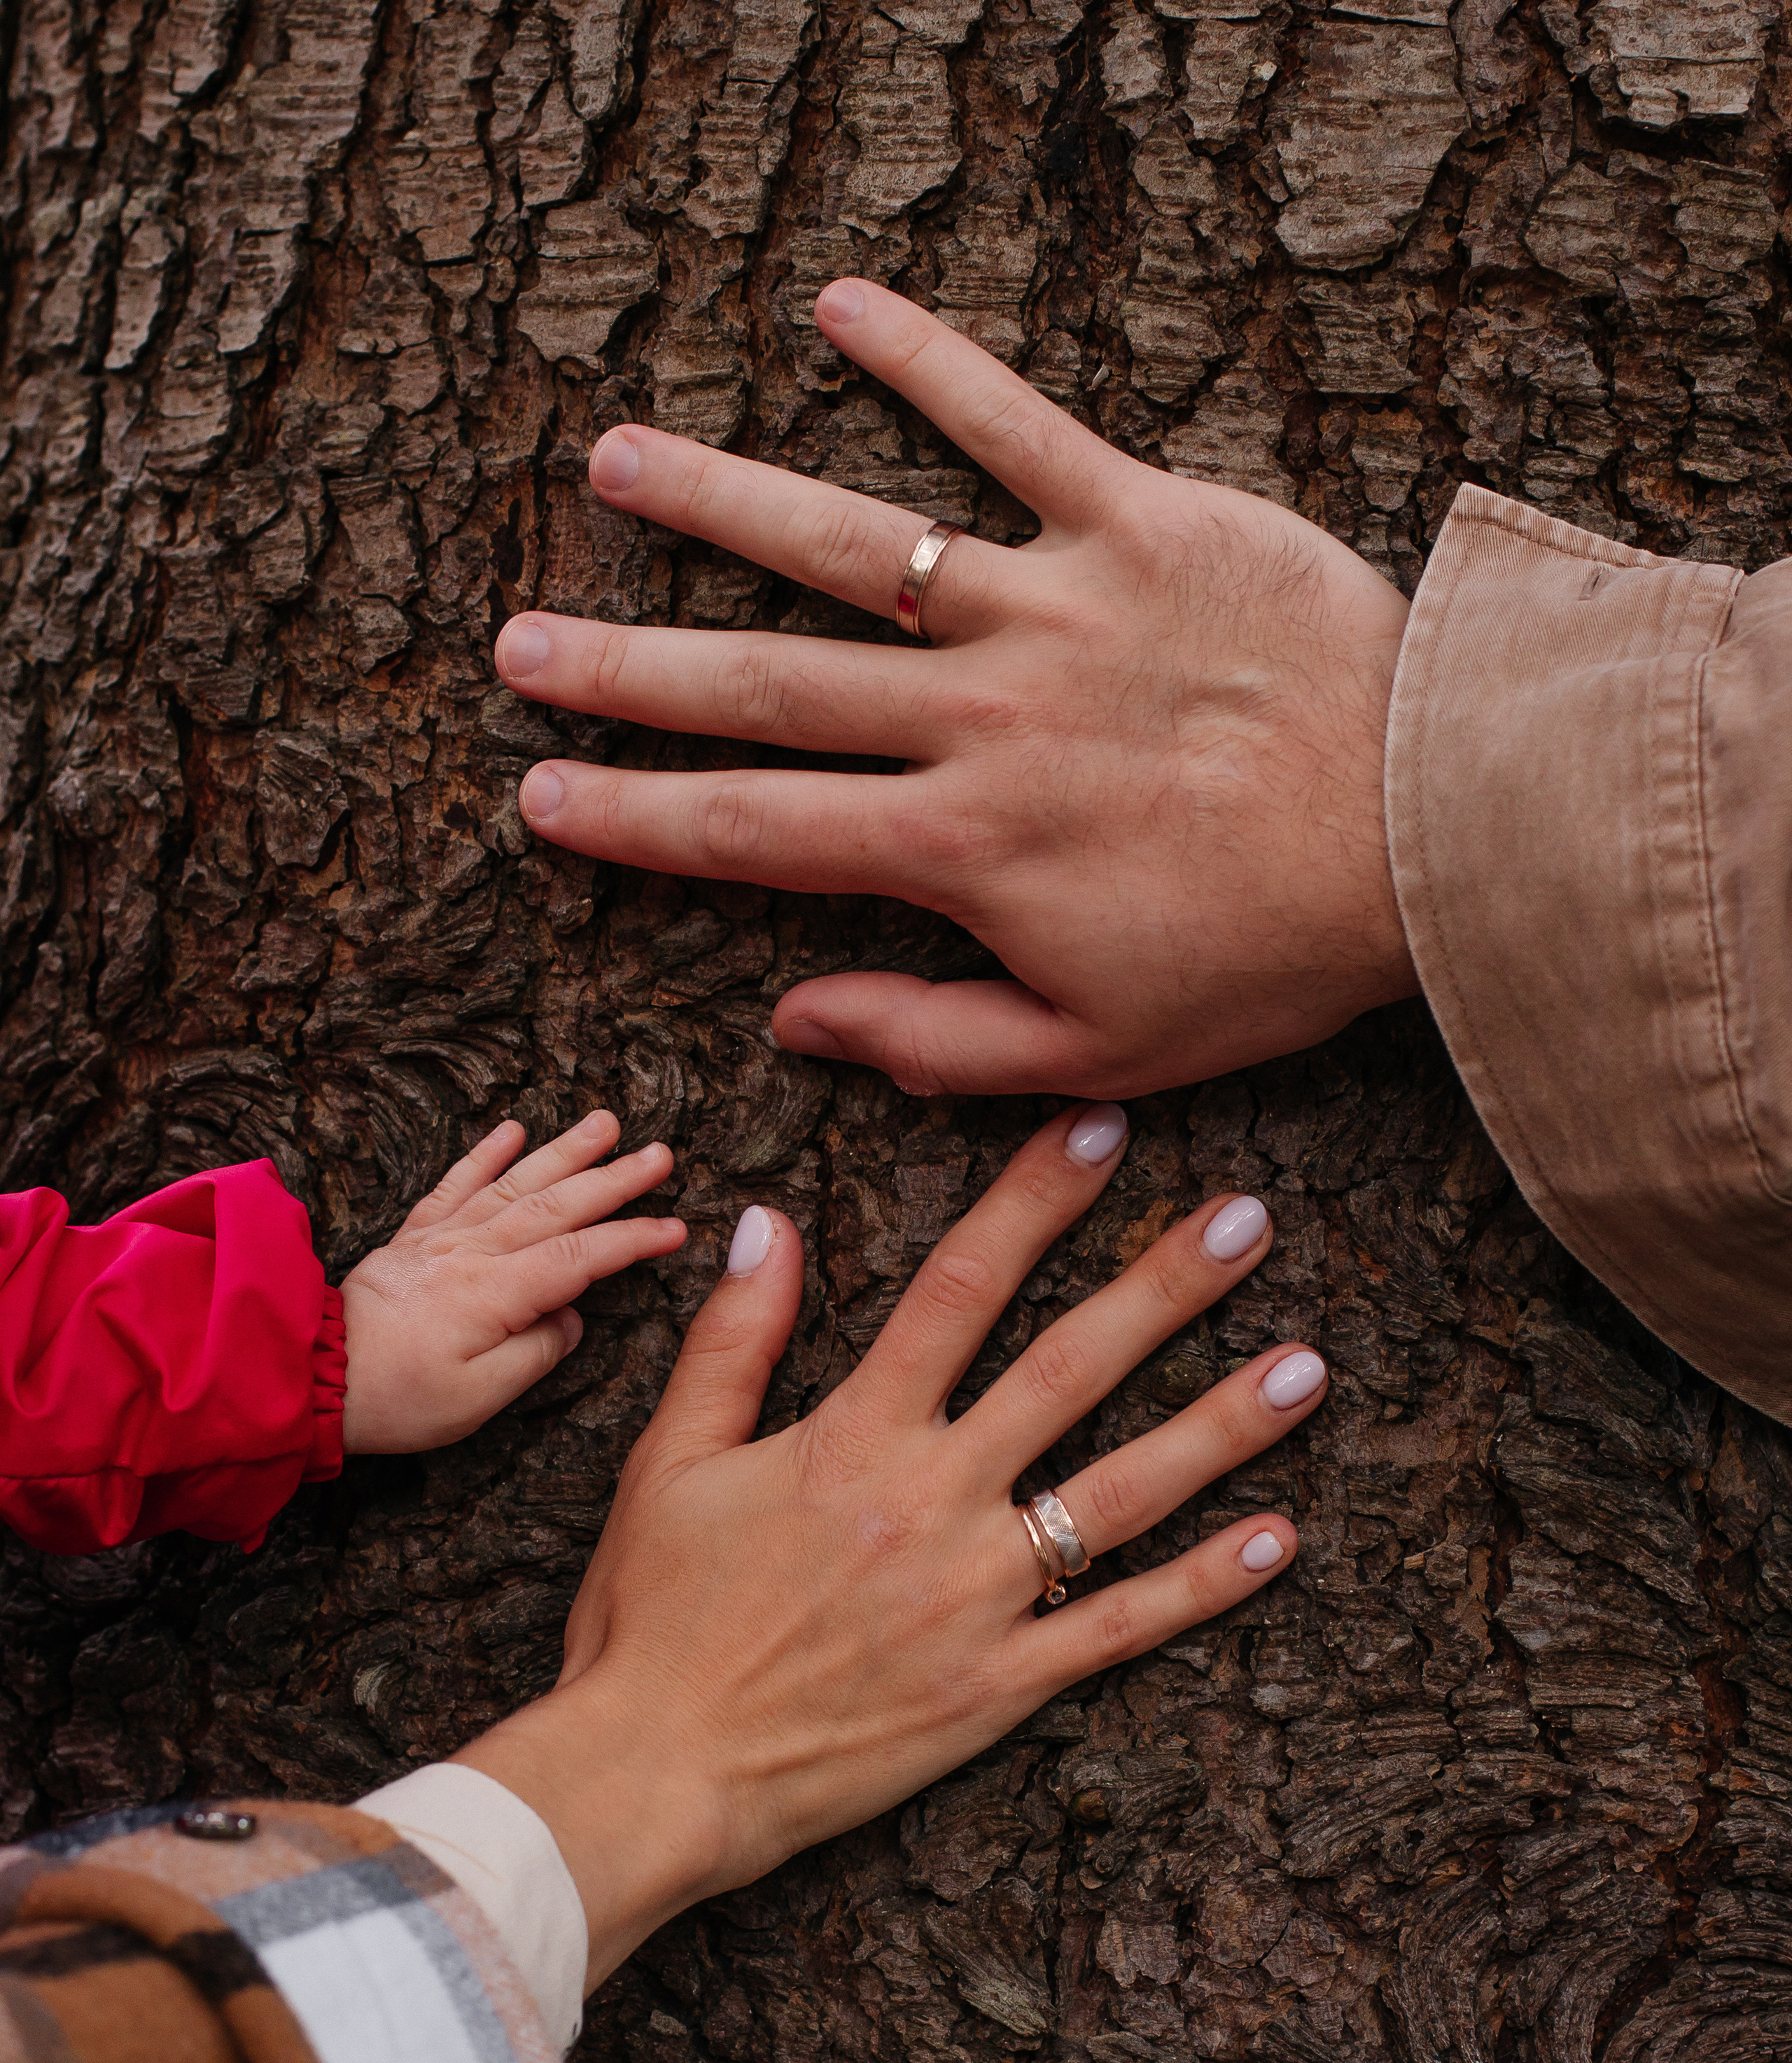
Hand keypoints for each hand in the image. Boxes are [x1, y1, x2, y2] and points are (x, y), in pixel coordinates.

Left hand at [339, 1111, 684, 1454]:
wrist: (312, 1376)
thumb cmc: (398, 1398)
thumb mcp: (479, 1398)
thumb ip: (535, 1352)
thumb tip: (570, 1318)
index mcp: (495, 1294)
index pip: (582, 1257)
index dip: (633, 1241)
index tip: (676, 1230)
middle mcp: (473, 1252)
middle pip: (557, 1205)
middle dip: (614, 1178)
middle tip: (661, 1153)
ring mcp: (443, 1237)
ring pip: (515, 1183)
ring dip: (564, 1151)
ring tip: (605, 1122)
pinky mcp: (415, 1235)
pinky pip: (455, 1182)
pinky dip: (486, 1152)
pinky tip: (514, 1128)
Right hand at [461, 1106, 1328, 1986]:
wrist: (657, 1772)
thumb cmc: (649, 1617)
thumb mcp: (669, 1462)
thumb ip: (732, 1340)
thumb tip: (770, 1222)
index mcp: (854, 1438)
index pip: (960, 1289)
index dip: (1034, 1202)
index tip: (1101, 1131)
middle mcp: (932, 1502)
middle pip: (1071, 1372)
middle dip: (1166, 1287)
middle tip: (1251, 1221)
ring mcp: (977, 1599)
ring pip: (1124, 1495)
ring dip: (1222, 1427)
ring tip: (1307, 1366)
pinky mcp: (1000, 1688)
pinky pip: (1120, 1628)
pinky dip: (1203, 1585)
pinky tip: (1279, 1538)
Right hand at [494, 281, 1417, 1100]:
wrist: (1438, 832)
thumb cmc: (1270, 956)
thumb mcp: (1097, 1053)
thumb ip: (935, 1041)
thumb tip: (791, 1022)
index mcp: (962, 848)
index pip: (755, 832)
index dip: (635, 817)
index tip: (538, 796)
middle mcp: (978, 715)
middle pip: (766, 684)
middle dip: (628, 668)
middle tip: (516, 643)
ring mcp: (1053, 604)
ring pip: (856, 543)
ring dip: (725, 500)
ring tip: (615, 461)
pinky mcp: (1141, 518)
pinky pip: (1017, 423)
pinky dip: (931, 360)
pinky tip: (839, 304)